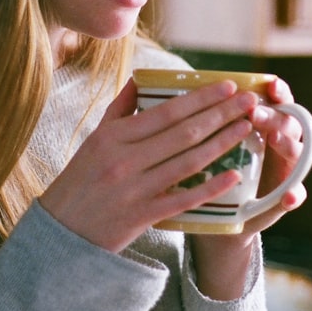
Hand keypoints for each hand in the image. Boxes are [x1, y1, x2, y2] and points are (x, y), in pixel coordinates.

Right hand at [39, 78, 260, 252]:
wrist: (61, 232)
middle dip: (221, 114)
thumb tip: (140, 78)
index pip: (166, 112)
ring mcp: (135, 190)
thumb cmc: (80, 181)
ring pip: (188, 162)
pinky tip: (234, 174)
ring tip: (247, 127)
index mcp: (113, 137)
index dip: (201, 98)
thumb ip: (119, 109)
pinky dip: (210, 187)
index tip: (229, 86)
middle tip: (250, 101)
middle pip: (183, 133)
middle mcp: (125, 160)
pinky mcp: (142, 217)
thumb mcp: (94, 139)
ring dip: (222, 143)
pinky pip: (183, 199)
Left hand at [189, 76, 307, 299]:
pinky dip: (293, 196)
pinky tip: (288, 197)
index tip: (267, 82)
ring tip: (275, 138)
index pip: (275, 99)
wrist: (219, 217)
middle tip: (256, 110)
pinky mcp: (278, 202)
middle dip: (275, 114)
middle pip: (287, 122)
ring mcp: (281, 173)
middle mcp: (278, 143)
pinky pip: (293, 197)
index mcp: (262, 122)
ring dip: (287, 146)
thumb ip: (188, 113)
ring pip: (295, 155)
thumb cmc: (206, 169)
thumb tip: (148, 84)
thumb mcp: (199, 140)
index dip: (276, 89)